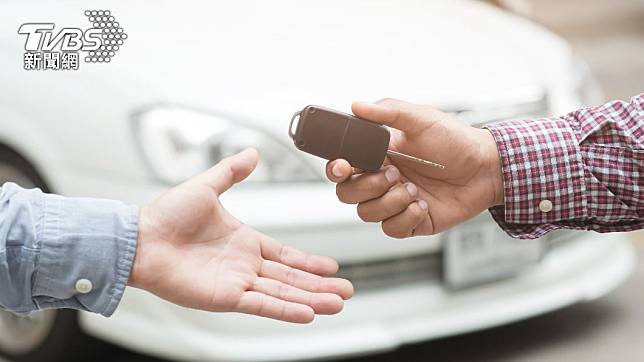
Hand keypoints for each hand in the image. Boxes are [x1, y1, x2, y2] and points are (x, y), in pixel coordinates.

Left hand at [130, 148, 352, 322]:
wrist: (140, 238)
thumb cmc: (166, 214)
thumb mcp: (206, 186)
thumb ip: (231, 171)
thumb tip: (252, 152)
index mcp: (244, 241)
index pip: (285, 255)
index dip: (309, 262)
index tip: (331, 266)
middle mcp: (244, 264)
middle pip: (291, 278)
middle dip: (319, 285)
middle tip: (346, 291)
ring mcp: (236, 282)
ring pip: (282, 293)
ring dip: (311, 299)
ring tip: (337, 304)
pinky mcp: (225, 296)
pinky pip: (261, 304)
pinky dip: (285, 310)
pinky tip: (308, 313)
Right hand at [326, 99, 502, 237]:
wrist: (486, 169)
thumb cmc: (455, 141)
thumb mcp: (421, 119)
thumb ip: (388, 111)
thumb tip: (357, 106)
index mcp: (377, 155)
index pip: (342, 167)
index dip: (336, 169)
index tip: (344, 166)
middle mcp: (381, 180)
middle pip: (347, 193)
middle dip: (368, 186)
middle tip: (395, 174)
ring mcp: (394, 202)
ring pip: (367, 213)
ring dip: (390, 202)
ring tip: (414, 189)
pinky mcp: (411, 222)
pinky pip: (392, 229)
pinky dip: (407, 217)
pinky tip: (423, 204)